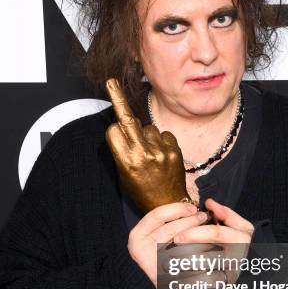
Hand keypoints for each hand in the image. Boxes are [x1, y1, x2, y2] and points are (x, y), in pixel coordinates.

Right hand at [105, 78, 191, 213]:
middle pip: (127, 120)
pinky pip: (164, 133)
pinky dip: (162, 139)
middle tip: (112, 83)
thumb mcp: (124, 173)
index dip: (115, 131)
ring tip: (151, 154)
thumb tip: (123, 122)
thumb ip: (122, 148)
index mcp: (125, 161)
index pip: (113, 130)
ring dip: (147, 135)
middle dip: (118, 99)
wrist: (169, 205)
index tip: (114, 125)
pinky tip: (162, 153)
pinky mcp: (175, 150)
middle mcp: (142, 154)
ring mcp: (160, 151)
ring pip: (147, 127)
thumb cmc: (142, 190)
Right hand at [127, 201, 208, 285]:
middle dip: (190, 220)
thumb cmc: (161, 254)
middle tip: (204, 216)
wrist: (162, 283)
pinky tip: (206, 245)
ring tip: (207, 229)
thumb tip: (190, 207)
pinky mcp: (162, 275)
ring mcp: (150, 263)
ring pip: (178, 243)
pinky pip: (183, 259)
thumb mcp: (156, 235)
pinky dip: (196, 250)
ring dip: (195, 233)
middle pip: (169, 229)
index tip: (193, 207)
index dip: (177, 209)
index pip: (157, 215)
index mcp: (137, 235)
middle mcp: (139, 249)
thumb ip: (166, 221)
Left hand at [171, 198, 254, 288]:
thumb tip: (209, 202)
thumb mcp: (243, 227)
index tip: (178, 236)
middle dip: (186, 259)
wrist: (264, 271)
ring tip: (170, 277)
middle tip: (167, 258)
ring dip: (188, 280)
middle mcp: (239, 258)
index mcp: (241, 238)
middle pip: (209, 257)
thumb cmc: (248, 245)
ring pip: (209, 278)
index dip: (195, 233)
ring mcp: (235, 276)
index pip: (216, 233)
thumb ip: (227, 214)